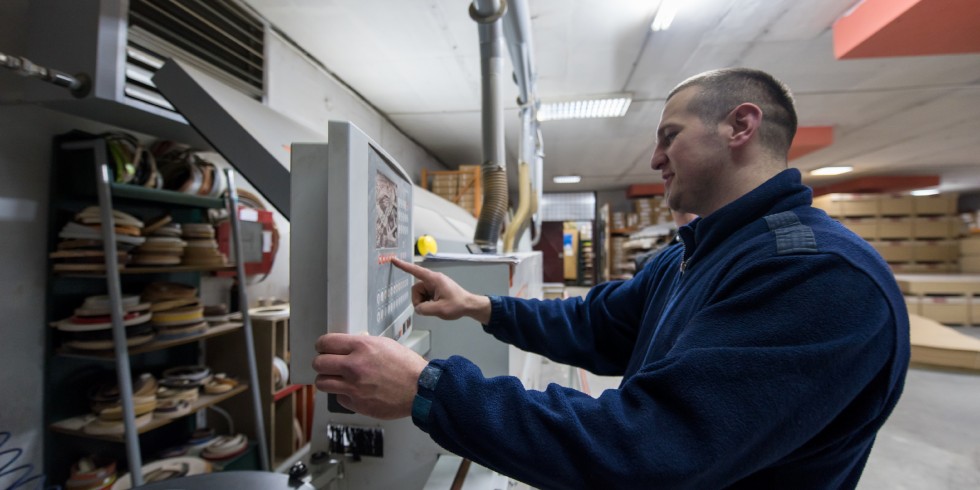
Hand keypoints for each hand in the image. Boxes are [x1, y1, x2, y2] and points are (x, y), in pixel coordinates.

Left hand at [313, 333, 427, 418]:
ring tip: (336, 380)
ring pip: (322, 382)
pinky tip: (355, 392)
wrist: (420, 389)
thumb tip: (348, 347)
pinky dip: (344, 395)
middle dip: (321, 363)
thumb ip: (363, 345)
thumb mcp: (385, 344)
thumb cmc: (406, 366)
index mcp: (360, 347)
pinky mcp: (356, 404)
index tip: (323, 348)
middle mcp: (353, 366)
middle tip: (328, 365)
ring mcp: (353, 387)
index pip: (325, 342)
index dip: (322, 345)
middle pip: (318, 363)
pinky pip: (339, 398)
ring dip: (327, 380)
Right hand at [392, 257, 490, 323]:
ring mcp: (434, 285)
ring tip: (436, 307)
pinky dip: (427, 303)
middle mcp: (432, 280)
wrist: (469, 305)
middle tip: (431, 308)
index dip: (403, 266)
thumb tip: (417, 308)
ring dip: (424, 303)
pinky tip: (437, 306)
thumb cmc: (457, 305)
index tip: (393, 260)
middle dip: (419, 301)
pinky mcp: (435, 290)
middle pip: (416, 290)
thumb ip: (424, 309)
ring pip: (419, 295)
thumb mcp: (440, 310)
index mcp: (434, 279)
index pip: (415, 270)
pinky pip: (424, 296)